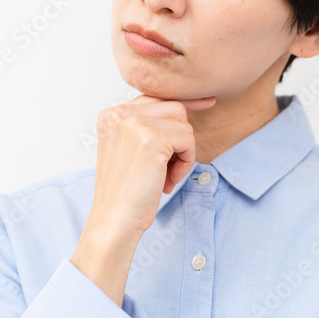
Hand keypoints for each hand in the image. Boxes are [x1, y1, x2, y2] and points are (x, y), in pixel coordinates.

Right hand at [89, 94, 216, 238]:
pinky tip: (168, 181)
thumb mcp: (130, 149)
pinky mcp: (151, 139)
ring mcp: (134, 124)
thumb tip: (186, 105)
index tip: (208, 102)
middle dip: (180, 138)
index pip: (155, 96)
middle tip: (167, 168)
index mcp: (111, 115)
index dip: (183, 103)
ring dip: (183, 152)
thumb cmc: (126, 192)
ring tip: (165, 176)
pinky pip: (188, 140)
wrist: (114, 221)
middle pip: (174, 107)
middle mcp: (118, 114)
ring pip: (183, 124)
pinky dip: (186, 162)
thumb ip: (147, 125)